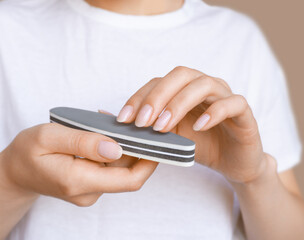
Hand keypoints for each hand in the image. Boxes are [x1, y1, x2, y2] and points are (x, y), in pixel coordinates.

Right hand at [0, 123, 157, 206]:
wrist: (15, 171)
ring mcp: (90, 192)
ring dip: (121, 147)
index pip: (129, 179)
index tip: (159, 140)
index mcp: (78, 181)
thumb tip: (118, 147)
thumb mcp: (50, 137)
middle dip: (136, 147)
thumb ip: (84, 142)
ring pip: (119, 169)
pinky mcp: (89, 187)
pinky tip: (100, 135)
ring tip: (107, 124)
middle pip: (128, 173)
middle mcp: (88, 192)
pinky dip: (111, 151)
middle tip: (131, 122)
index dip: (150, 161)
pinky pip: (109, 169)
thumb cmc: (27, 151)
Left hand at [116, 66, 267, 183]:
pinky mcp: (244, 112)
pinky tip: (199, 127)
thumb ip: (142, 125)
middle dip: (157, 96)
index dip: (139, 96)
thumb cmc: (200, 145)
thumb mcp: (167, 136)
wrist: (232, 162)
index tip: (123, 119)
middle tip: (142, 122)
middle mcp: (204, 87)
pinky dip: (215, 112)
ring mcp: (225, 96)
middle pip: (180, 75)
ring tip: (163, 127)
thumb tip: (106, 116)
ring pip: (204, 85)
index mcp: (184, 89)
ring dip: (179, 104)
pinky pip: (232, 103)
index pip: (158, 81)